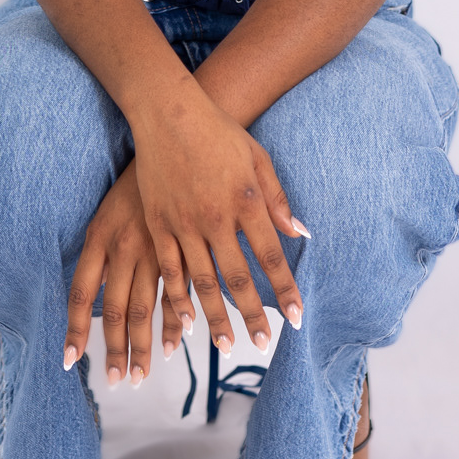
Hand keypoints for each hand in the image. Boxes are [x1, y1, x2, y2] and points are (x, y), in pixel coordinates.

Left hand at [63, 160, 185, 384]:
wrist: (174, 140)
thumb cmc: (138, 179)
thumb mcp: (107, 211)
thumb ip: (102, 251)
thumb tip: (94, 290)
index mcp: (99, 238)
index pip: (79, 293)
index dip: (74, 328)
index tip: (70, 360)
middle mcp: (123, 247)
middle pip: (114, 311)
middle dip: (114, 350)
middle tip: (116, 382)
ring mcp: (154, 248)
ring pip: (145, 307)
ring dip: (143, 346)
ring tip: (140, 374)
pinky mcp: (181, 246)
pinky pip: (177, 292)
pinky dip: (175, 320)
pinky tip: (176, 341)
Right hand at [132, 82, 308, 357]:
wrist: (168, 113)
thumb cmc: (218, 132)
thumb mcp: (257, 159)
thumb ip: (277, 199)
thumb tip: (300, 232)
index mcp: (246, 202)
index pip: (271, 256)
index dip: (284, 289)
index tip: (296, 317)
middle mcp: (216, 218)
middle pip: (238, 277)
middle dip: (252, 315)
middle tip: (263, 345)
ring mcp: (184, 223)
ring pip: (202, 281)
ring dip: (216, 316)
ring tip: (226, 345)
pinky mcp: (158, 224)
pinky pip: (169, 270)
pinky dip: (178, 298)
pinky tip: (186, 321)